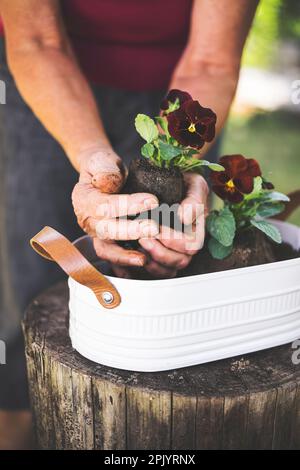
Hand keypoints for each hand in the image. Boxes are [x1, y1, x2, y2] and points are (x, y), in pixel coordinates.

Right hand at [72, 146, 158, 267]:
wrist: (100, 177)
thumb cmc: (103, 168)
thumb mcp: (102, 161)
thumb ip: (105, 169)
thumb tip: (108, 182)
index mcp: (84, 198)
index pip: (105, 205)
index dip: (128, 205)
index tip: (153, 200)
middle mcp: (88, 220)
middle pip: (106, 231)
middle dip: (131, 231)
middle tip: (154, 228)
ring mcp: (96, 234)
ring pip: (107, 249)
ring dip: (126, 255)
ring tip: (145, 258)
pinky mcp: (107, 242)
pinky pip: (114, 256)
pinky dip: (126, 263)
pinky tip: (143, 263)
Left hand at [139, 172, 207, 277]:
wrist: (163, 179)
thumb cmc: (182, 181)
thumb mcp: (194, 183)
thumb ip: (195, 199)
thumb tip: (186, 218)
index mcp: (197, 229)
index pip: (192, 246)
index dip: (175, 241)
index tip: (158, 228)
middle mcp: (186, 243)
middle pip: (180, 261)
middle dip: (161, 251)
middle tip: (144, 237)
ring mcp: (172, 251)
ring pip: (167, 270)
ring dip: (153, 259)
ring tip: (139, 242)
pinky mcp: (157, 255)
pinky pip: (154, 272)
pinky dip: (144, 267)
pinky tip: (136, 254)